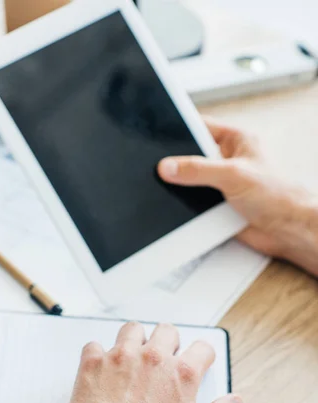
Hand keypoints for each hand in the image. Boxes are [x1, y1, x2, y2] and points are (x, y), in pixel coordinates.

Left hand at [67, 321, 240, 402]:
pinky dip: (98, 355)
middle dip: (168, 342)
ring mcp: (122, 357)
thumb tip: (235, 400)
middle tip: (163, 359)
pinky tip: (102, 369)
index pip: (202, 349)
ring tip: (132, 357)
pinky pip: (95, 346)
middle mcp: (153, 358)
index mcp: (181, 374)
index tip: (198, 362)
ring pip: (132, 330)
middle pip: (167, 331)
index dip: (202, 356)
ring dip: (135, 340)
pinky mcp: (94, 363)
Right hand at [158, 118, 317, 277]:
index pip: (200, 127)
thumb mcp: (234, 174)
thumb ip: (198, 169)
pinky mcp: (218, 206)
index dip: (179, 130)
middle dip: (178, 165)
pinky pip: (195, 203)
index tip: (158, 137)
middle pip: (192, 157)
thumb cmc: (278, 196)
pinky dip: (189, 208)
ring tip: (177, 191)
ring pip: (191, 182)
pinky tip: (186, 209)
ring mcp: (222, 184)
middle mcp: (228, 160)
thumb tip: (169, 167)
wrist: (287, 230)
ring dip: (184, 189)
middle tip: (164, 170)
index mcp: (236, 141)